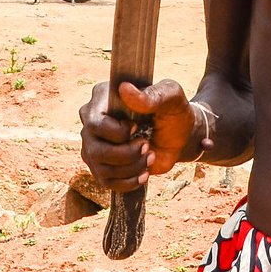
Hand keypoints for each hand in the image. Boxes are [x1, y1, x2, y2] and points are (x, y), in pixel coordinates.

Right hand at [79, 78, 201, 190]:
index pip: (94, 122)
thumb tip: (124, 88)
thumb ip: (151, 94)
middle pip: (96, 150)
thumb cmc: (172, 110)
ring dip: (132, 166)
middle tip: (147, 145)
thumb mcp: (170, 96)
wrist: (179, 136)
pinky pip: (107, 182)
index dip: (117, 132)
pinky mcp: (101, 166)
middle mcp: (91, 122)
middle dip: (127, 153)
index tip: (137, 126)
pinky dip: (130, 181)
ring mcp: (93, 145)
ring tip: (149, 155)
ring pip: (102, 168)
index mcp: (101, 98)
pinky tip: (144, 171)